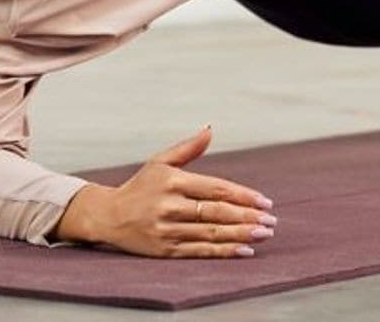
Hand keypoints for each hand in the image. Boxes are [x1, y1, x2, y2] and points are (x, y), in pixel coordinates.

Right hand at [90, 125, 277, 258]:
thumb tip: (210, 128)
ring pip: (211, 234)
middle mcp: (170, 206)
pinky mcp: (165, 250)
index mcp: (172, 181)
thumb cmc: (140, 186)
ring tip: (263, 234)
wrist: (108, 216)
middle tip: (271, 220)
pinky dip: (223, 252)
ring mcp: (167, 230)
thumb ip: (188, 148)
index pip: (214, 189)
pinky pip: (199, 251)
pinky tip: (243, 251)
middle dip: (247, 217)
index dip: (241, 195)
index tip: (264, 200)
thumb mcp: (160, 161)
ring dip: (241, 235)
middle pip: (216, 213)